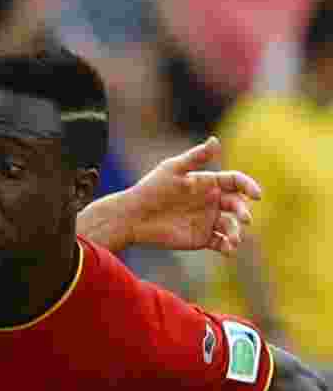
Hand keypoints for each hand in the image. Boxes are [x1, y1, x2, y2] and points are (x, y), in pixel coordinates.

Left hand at [127, 137, 261, 254]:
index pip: (235, 182)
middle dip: (244, 211)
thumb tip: (215, 140)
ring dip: (237, 233)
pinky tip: (228, 249)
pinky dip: (228, 247)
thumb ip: (195, 157)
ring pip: (231, 226)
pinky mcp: (201, 238)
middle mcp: (211, 201)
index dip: (248, 186)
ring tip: (234, 240)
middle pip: (237, 205)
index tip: (256, 195)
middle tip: (245, 219)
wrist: (134, 216)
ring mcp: (207, 220)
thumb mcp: (173, 169)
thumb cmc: (151, 188)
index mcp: (208, 183)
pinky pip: (220, 243)